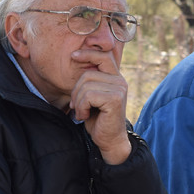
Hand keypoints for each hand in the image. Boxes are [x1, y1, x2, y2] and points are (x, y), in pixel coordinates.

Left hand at [70, 49, 131, 164]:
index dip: (88, 53)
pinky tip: (86, 116)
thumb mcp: (92, 96)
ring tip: (83, 112)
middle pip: (88, 74)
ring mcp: (119, 89)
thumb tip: (75, 60)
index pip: (103, 56)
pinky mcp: (115, 99)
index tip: (73, 56)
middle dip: (76, 90)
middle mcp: (120, 81)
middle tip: (77, 106)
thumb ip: (89, 81)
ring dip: (79, 101)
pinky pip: (89, 95)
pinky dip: (82, 107)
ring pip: (86, 85)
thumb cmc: (98, 119)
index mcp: (115, 78)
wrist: (109, 140)